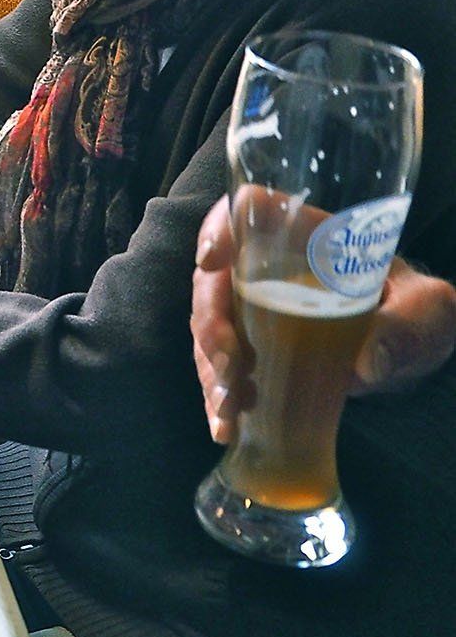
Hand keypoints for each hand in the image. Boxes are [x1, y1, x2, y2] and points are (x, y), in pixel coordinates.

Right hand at [191, 194, 455, 443]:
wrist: (409, 342)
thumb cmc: (415, 308)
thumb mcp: (427, 310)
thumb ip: (407, 327)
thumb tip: (368, 363)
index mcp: (306, 234)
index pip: (249, 210)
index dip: (220, 230)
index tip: (213, 262)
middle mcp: (265, 265)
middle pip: (213, 279)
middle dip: (210, 321)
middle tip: (229, 362)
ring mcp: (250, 308)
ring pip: (207, 327)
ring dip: (209, 366)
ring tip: (227, 406)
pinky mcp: (251, 348)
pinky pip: (219, 364)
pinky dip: (216, 394)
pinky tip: (225, 425)